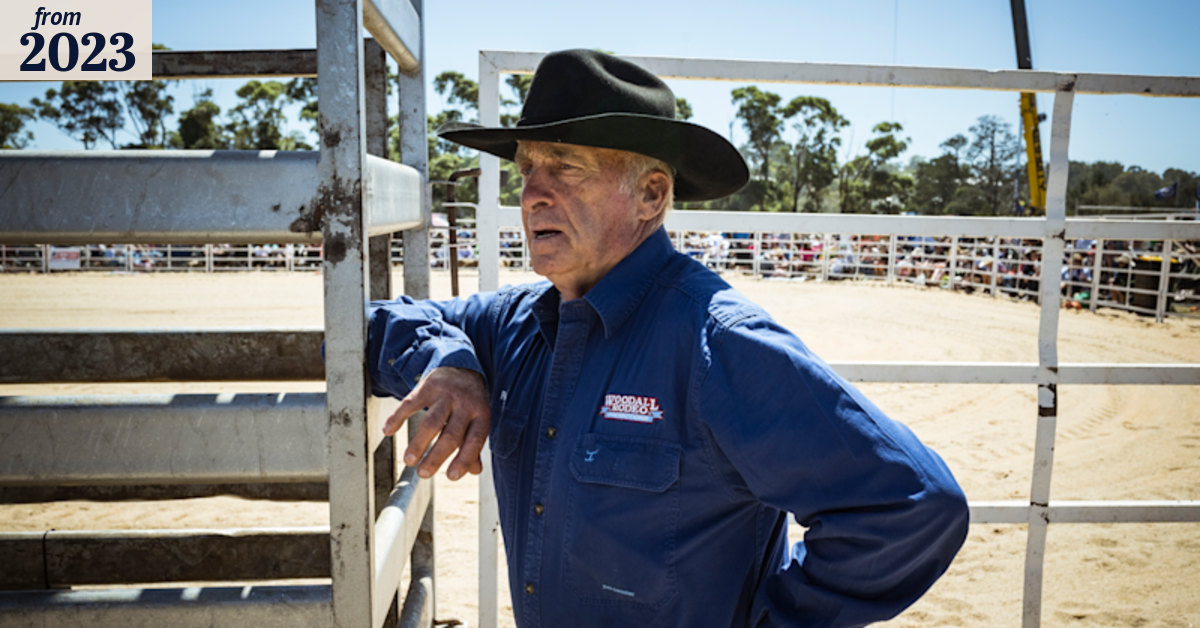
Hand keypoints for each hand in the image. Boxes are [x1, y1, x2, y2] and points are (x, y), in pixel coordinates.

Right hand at [382, 366, 489, 480]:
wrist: (462, 366)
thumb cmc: (470, 401)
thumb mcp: (478, 420)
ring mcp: (445, 395)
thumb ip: (474, 445)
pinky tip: (388, 431)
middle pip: (451, 434)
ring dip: (419, 443)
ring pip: (431, 422)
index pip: (475, 439)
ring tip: (409, 461)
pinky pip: (410, 403)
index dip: (464, 459)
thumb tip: (474, 470)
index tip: (452, 477)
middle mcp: (464, 404)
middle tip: (423, 473)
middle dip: (436, 456)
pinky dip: (397, 417)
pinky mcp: (427, 386)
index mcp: (481, 414)